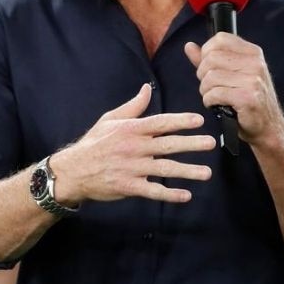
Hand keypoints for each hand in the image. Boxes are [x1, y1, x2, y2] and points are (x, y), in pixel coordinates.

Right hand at [53, 84, 214, 204]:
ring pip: (165, 169)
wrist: (72, 171)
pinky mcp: (129, 186)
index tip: (199, 120)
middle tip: (211, 143)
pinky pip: (153, 190)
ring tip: (207, 173)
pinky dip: (169, 194)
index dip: (180, 121)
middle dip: (191, 144)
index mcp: (132, 129)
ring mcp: (132, 168)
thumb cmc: (94, 143)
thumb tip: (147, 88)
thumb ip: (133, 106)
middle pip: (168, 145)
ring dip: (187, 171)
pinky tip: (186, 195)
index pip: (160, 123)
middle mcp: (134, 147)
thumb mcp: (110, 119)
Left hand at [184, 34, 283, 145]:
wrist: (268, 127)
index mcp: (253, 53)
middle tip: (211, 87)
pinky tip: (217, 105)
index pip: (220, 39)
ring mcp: (253, 80)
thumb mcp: (233, 75)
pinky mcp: (247, 98)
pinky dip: (209, 101)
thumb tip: (189, 46)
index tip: (209, 67)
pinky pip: (214, 93)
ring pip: (210, 77)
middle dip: (203, 74)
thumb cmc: (248, 101)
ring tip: (214, 97)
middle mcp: (256, 63)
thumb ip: (209, 60)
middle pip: (211, 58)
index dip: (207, 53)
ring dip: (206, 90)